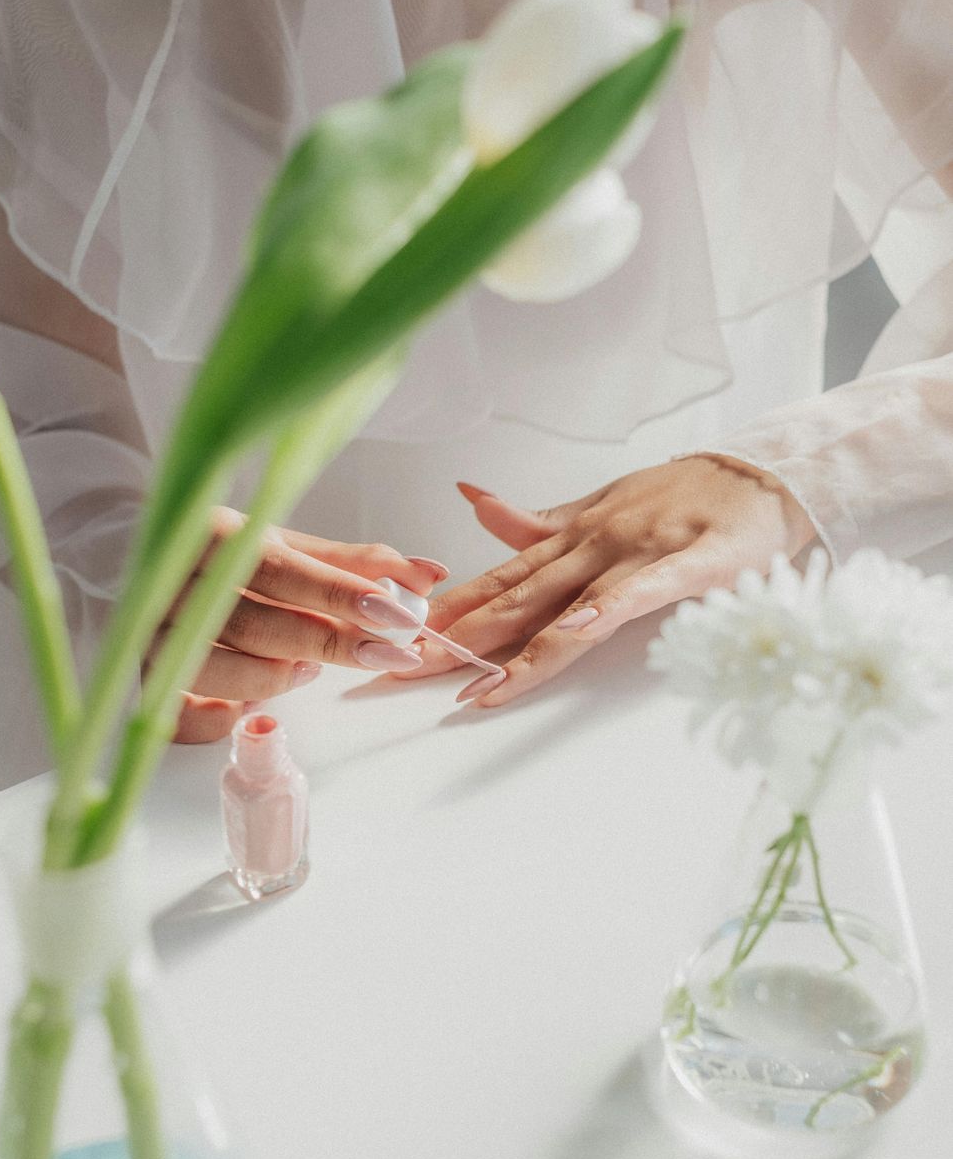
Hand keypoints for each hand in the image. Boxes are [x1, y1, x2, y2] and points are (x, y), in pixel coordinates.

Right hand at [146, 507, 447, 742]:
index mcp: (210, 534)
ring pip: (217, 668)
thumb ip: (356, 563)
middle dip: (329, 642)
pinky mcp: (145, 674)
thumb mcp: (286, 546)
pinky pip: (182, 713)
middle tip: (387, 653)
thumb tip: (430, 575)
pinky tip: (249, 713)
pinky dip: (220, 719)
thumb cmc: (228, 555)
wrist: (140, 555)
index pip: (281, 570)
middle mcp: (172, 582)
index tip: (396, 613)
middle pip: (256, 623)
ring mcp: (151, 630)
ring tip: (309, 668)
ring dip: (276, 676)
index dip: (340, 594)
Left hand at [407, 456, 815, 705]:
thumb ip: (538, 520)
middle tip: (406, 670)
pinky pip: (640, 594)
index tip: (398, 634)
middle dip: (459, 638)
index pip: (498, 577)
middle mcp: (592, 545)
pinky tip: (572, 633)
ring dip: (518, 646)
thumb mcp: (601, 503)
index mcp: (570, 536)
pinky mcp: (688, 566)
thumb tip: (473, 502)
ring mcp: (636, 555)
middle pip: (516, 599)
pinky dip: (604, 612)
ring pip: (568, 606)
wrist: (760, 475)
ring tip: (474, 683)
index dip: (448, 608)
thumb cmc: (683, 496)